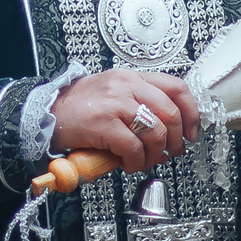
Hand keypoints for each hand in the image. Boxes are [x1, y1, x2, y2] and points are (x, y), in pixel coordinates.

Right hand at [49, 68, 199, 172]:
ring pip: (156, 132)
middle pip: (171, 113)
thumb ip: (140, 101)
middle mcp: (127, 86)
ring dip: (154, 155)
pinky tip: (128, 164)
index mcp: (133, 77)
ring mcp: (116, 103)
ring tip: (144, 161)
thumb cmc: (81, 106)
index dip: (191, 112)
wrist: (49, 113)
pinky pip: (133, 147)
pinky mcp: (104, 123)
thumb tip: (171, 125)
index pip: (176, 87)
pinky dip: (135, 161)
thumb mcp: (115, 92)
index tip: (191, 131)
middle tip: (170, 152)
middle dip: (176, 140)